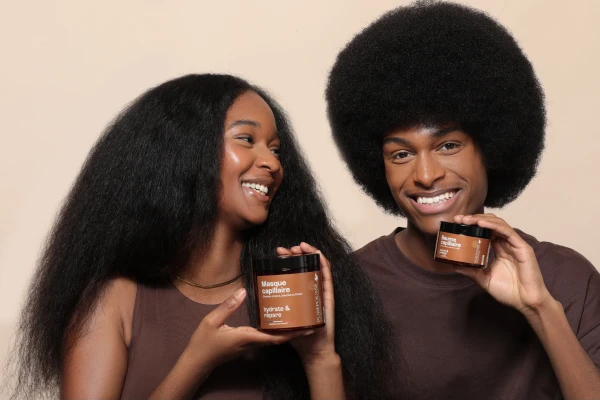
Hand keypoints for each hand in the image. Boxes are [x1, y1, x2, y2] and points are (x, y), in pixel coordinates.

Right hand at [186, 288, 307, 369]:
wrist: (197, 362)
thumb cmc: (203, 343)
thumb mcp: (212, 321)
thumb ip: (228, 306)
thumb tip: (243, 290)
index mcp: (247, 338)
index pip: (275, 337)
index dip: (293, 333)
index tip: (307, 328)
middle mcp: (252, 343)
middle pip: (278, 337)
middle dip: (294, 330)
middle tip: (308, 316)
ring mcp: (250, 345)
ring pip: (272, 337)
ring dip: (285, 329)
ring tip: (297, 315)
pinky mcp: (246, 344)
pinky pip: (265, 337)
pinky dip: (274, 329)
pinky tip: (277, 319)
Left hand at [276, 242, 337, 366]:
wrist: (313, 349)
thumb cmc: (297, 335)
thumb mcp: (280, 318)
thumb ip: (269, 308)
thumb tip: (247, 296)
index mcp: (299, 292)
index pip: (293, 270)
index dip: (286, 260)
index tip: (277, 254)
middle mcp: (310, 288)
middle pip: (304, 265)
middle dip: (296, 254)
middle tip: (286, 249)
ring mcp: (320, 291)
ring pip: (317, 266)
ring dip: (310, 253)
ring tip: (301, 246)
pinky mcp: (328, 296)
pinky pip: (327, 276)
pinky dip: (323, 263)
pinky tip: (316, 254)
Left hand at [452, 214, 553, 317]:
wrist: (526, 302)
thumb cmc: (509, 292)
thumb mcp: (484, 279)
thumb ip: (471, 271)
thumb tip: (453, 265)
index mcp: (499, 249)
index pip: (485, 231)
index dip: (472, 225)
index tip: (457, 223)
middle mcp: (507, 244)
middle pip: (491, 224)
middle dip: (474, 219)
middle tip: (459, 218)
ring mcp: (515, 244)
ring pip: (499, 224)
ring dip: (482, 219)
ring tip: (467, 219)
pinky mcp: (523, 247)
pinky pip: (508, 232)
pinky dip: (494, 225)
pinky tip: (481, 223)